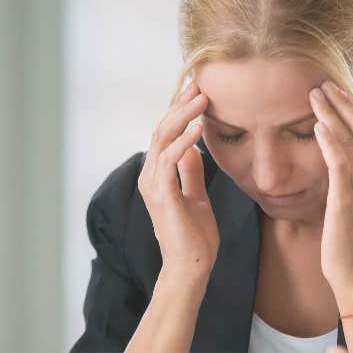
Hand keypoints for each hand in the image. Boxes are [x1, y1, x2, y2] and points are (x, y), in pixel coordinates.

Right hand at [137, 80, 219, 285]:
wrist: (192, 268)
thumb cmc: (195, 238)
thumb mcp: (196, 197)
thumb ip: (191, 173)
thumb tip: (194, 149)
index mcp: (157, 176)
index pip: (165, 134)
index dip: (179, 111)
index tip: (198, 91)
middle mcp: (150, 176)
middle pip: (161, 129)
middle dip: (180, 104)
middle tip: (200, 83)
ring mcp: (153, 184)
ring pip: (162, 138)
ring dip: (182, 115)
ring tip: (202, 97)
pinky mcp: (162, 194)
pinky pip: (170, 159)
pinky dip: (184, 141)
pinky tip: (199, 128)